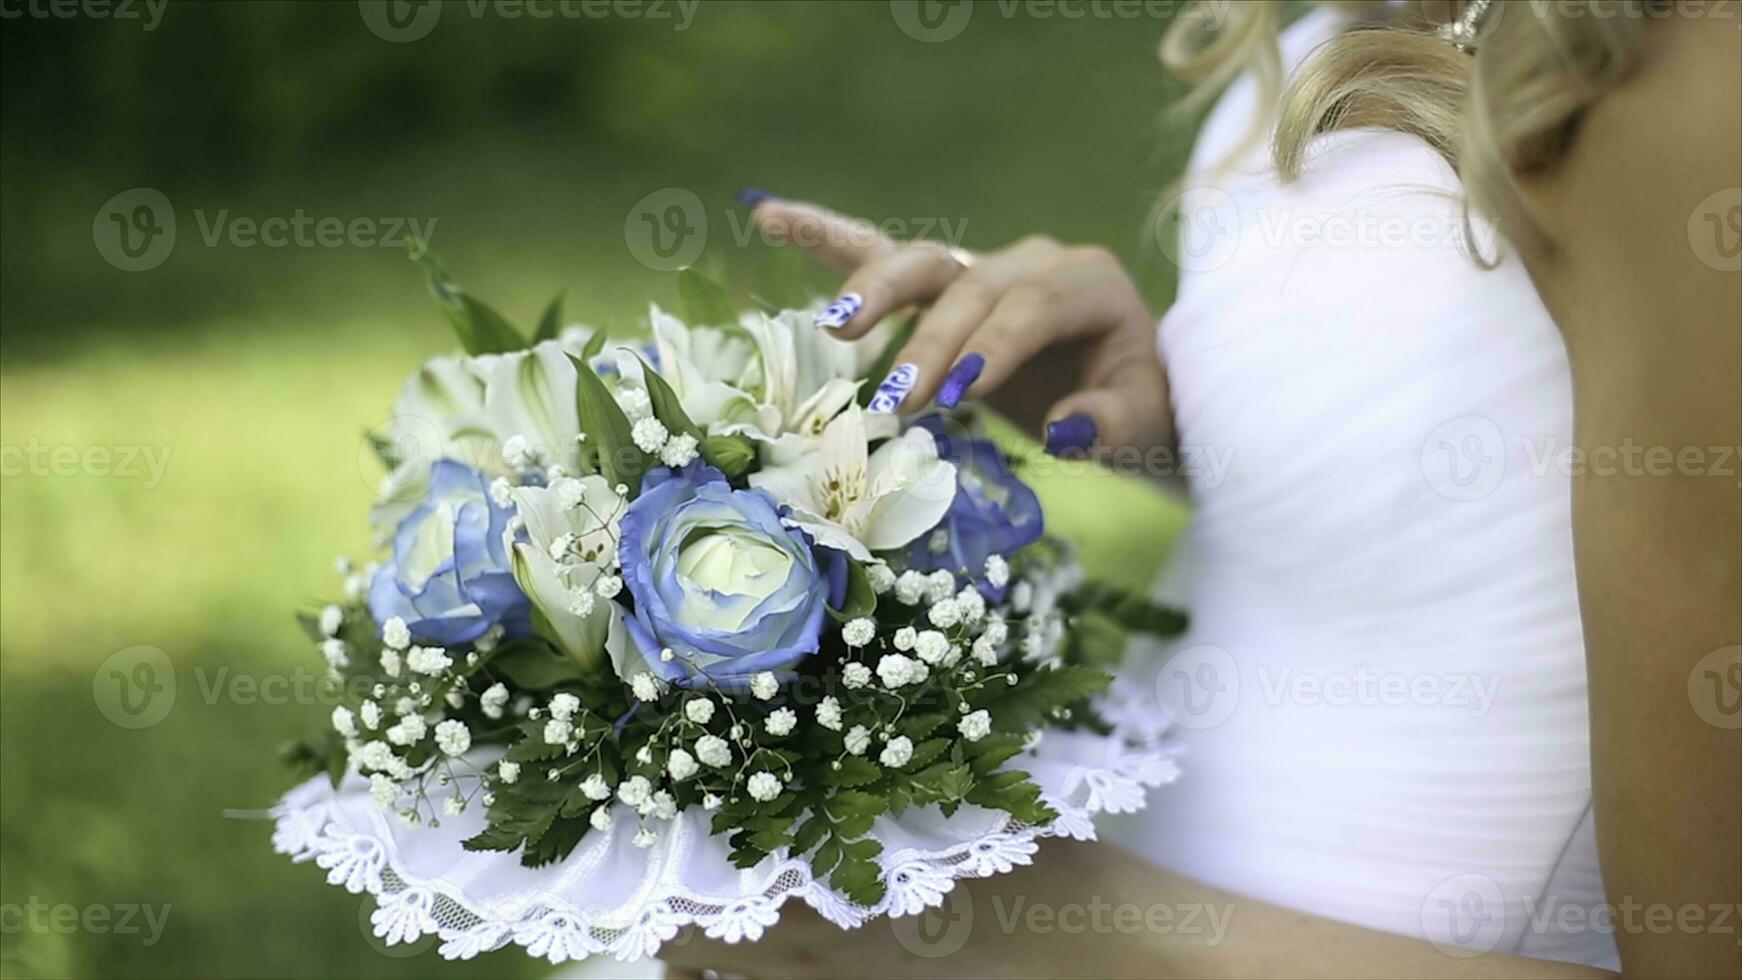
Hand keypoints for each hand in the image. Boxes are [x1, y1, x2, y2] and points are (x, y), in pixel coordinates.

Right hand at [748, 195, 1173, 455]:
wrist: (1130, 388)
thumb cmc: (1138, 406)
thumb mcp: (1146, 422)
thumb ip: (1113, 422)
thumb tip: (1064, 429)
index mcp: (1088, 281)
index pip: (1032, 305)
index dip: (994, 344)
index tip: (959, 393)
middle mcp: (1031, 262)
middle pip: (968, 285)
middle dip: (929, 341)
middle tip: (899, 399)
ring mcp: (982, 267)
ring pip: (919, 263)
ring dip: (873, 292)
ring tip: (834, 327)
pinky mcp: (943, 287)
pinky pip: (882, 255)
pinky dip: (827, 237)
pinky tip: (768, 215)